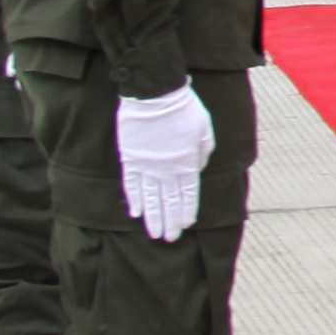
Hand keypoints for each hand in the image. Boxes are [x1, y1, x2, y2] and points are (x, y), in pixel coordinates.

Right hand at [114, 84, 215, 242]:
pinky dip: (133, 200)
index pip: (187, 195)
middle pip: (169, 202)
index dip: (186, 212)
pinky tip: (135, 214)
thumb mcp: (205, 130)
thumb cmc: (184, 109)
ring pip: (149, 199)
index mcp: (187, 163)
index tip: (185, 226)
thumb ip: (203, 152)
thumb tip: (198, 167)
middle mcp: (166, 170)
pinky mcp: (130, 159)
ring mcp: (146, 167)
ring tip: (154, 234)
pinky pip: (131, 185)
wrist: (155, 96)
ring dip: (152, 218)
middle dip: (170, 222)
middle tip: (169, 239)